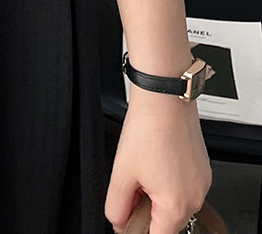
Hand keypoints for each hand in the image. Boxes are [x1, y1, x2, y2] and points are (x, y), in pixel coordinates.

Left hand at [105, 90, 211, 233]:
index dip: (138, 228)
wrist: (163, 98)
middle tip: (132, 184)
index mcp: (177, 206)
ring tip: (143, 167)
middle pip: (167, 220)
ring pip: (175, 202)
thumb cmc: (146, 130)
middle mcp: (196, 198)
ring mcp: (202, 182)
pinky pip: (184, 185)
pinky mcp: (202, 168)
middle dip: (146, 208)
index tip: (127, 216)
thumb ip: (117, 206)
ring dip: (157, 194)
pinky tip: (155, 159)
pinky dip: (169, 180)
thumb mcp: (120, 174)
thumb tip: (119, 222)